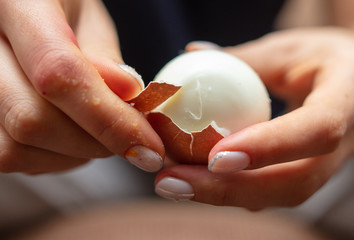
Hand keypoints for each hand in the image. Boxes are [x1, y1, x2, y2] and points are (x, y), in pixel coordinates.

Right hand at [0, 0, 163, 173]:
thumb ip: (105, 57)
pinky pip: (11, 156)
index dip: (109, 118)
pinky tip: (70, 134)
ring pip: (17, 148)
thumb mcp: (90, 19)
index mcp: (14, 5)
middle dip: (95, 142)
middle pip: (32, 120)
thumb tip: (127, 95)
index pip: (57, 72)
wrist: (25, 12)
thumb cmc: (61, 9)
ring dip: (74, 154)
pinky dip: (53, 157)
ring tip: (98, 130)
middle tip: (130, 138)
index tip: (149, 147)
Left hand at [155, 28, 353, 208]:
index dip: (268, 147)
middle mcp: (345, 143)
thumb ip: (243, 57)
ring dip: (221, 195)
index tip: (215, 158)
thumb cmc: (320, 58)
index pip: (317, 129)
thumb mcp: (286, 49)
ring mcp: (326, 165)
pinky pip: (268, 191)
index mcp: (347, 99)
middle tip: (171, 182)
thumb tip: (190, 54)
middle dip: (228, 189)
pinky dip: (228, 188)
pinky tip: (192, 178)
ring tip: (171, 183)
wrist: (353, 82)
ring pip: (278, 195)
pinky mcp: (305, 174)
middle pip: (293, 183)